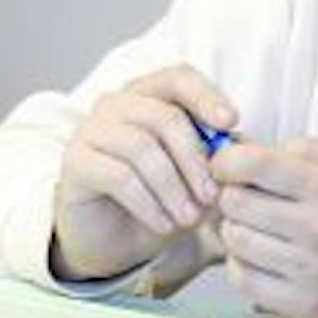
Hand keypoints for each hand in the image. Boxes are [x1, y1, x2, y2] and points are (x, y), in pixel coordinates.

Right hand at [51, 65, 236, 280]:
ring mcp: (90, 130)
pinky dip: (148, 203)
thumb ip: (219, 157)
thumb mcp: (197, 178)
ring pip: (141, 147)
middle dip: (195, 160)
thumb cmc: (158, 201)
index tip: (231, 123)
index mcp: (147, 96)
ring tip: (189, 219)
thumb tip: (243, 145)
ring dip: (173, 188)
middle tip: (212, 197)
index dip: (206, 95)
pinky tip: (163, 224)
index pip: (178, 77)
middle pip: (164, 116)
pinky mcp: (75, 162)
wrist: (111, 241)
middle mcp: (115, 105)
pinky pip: (119, 176)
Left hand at [210, 136, 317, 317]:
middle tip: (249, 196)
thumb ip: (302, 150)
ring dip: (238, 229)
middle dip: (234, 193)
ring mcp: (309, 272)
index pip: (254, 164)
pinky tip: (263, 256)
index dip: (229, 159)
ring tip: (260, 227)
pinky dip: (243, 264)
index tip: (229, 163)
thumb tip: (246, 149)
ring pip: (233, 238)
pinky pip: (240, 277)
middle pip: (234, 201)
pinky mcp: (300, 305)